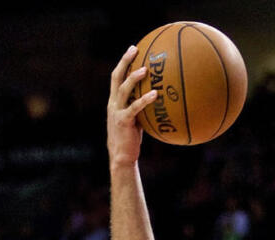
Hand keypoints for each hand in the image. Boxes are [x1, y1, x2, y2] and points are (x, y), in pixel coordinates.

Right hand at [107, 45, 158, 168]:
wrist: (121, 156)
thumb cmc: (131, 139)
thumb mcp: (136, 120)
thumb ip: (143, 108)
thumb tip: (161, 98)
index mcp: (114, 101)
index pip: (116, 77)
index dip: (123, 62)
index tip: (133, 49)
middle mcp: (113, 103)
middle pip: (116, 77)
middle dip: (124, 61)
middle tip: (135, 49)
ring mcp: (117, 111)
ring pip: (123, 89)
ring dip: (134, 78)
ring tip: (145, 69)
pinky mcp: (123, 121)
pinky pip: (135, 107)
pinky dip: (145, 100)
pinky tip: (155, 94)